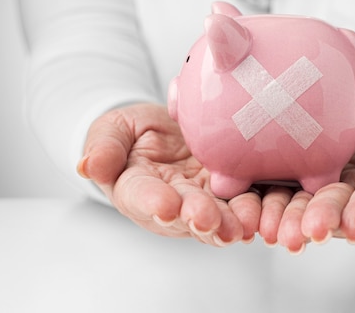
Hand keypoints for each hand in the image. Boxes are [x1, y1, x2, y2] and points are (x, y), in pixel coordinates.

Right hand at [77, 103, 261, 244]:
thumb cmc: (132, 132)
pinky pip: (245, 201)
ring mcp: (204, 198)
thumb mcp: (112, 130)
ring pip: (219, 216)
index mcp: (137, 190)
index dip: (155, 203)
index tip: (166, 205)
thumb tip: (88, 166)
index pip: (144, 198)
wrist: (165, 129)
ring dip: (230, 222)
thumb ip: (104, 148)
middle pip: (186, 215)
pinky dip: (255, 209)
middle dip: (199, 218)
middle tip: (208, 218)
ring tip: (242, 224)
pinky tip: (266, 212)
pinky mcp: (230, 188)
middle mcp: (173, 202)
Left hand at [258, 111, 354, 252]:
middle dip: (322, 219)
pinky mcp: (289, 181)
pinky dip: (261, 205)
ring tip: (277, 230)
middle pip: (334, 210)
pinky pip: (273, 193)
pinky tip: (249, 213)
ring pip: (299, 208)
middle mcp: (346, 201)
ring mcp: (315, 194)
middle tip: (312, 230)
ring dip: (289, 220)